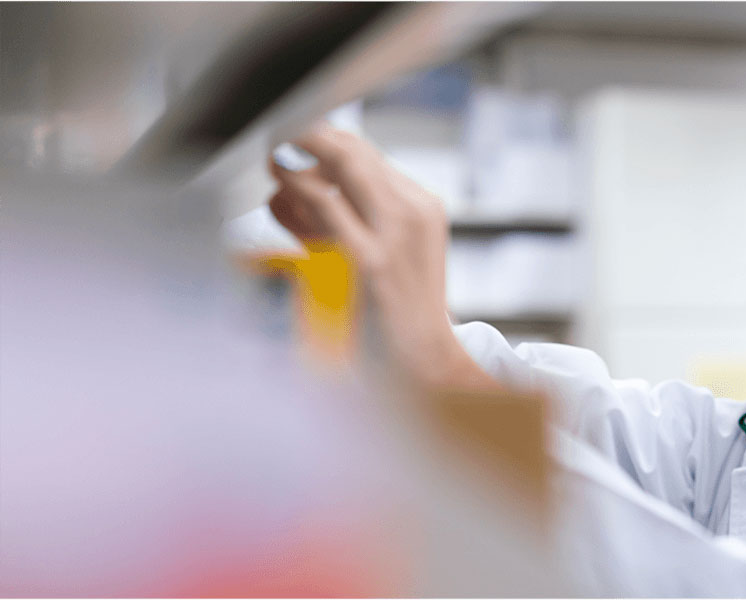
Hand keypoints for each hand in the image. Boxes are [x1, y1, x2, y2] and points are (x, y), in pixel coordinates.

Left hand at [267, 123, 465, 388]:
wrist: (425, 364)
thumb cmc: (394, 314)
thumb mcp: (383, 254)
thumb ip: (346, 219)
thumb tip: (291, 185)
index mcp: (422, 207)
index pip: (366, 154)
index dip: (322, 139)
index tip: (290, 137)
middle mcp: (414, 212)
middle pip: (354, 149)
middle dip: (308, 135)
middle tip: (273, 136)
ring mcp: (395, 234)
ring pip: (341, 164)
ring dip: (299, 154)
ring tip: (273, 160)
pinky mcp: (371, 260)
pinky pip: (325, 204)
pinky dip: (297, 187)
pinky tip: (280, 186)